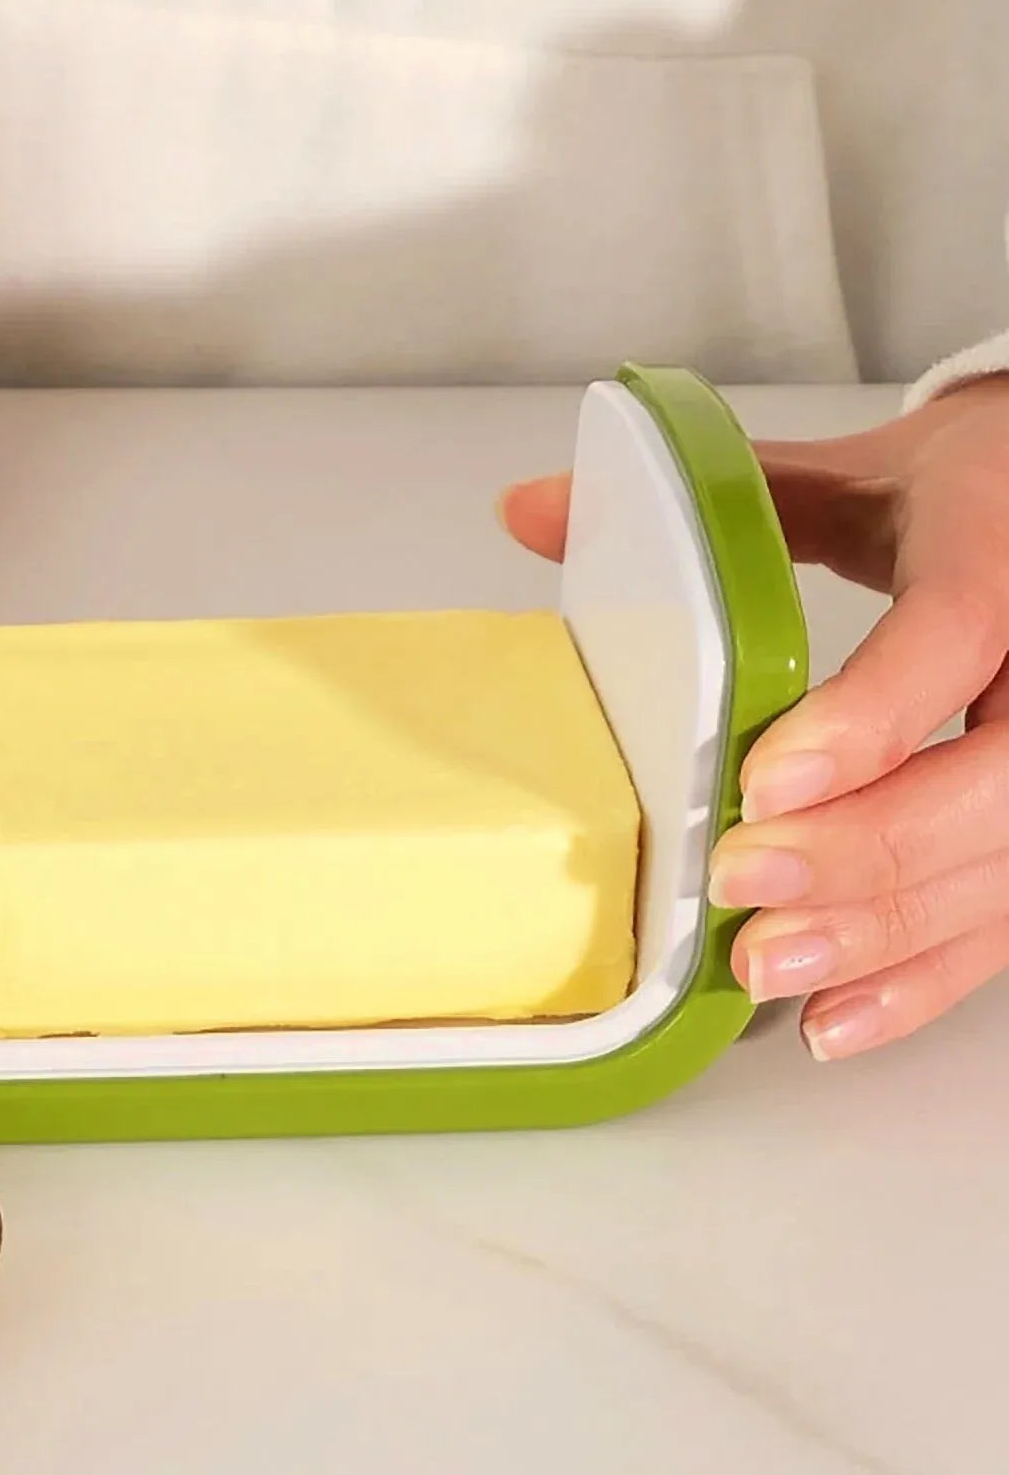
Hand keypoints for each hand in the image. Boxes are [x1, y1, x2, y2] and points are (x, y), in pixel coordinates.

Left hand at [502, 376, 1008, 1060]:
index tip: (765, 783)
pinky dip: (920, 977)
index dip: (869, 720)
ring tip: (768, 969)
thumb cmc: (963, 499)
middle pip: (992, 783)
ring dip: (883, 935)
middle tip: (745, 891)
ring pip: (1000, 866)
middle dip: (864, 852)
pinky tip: (838, 1016)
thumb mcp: (849, 476)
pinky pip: (1003, 917)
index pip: (954, 634)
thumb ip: (716, 501)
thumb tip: (530, 512)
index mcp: (996, 550)